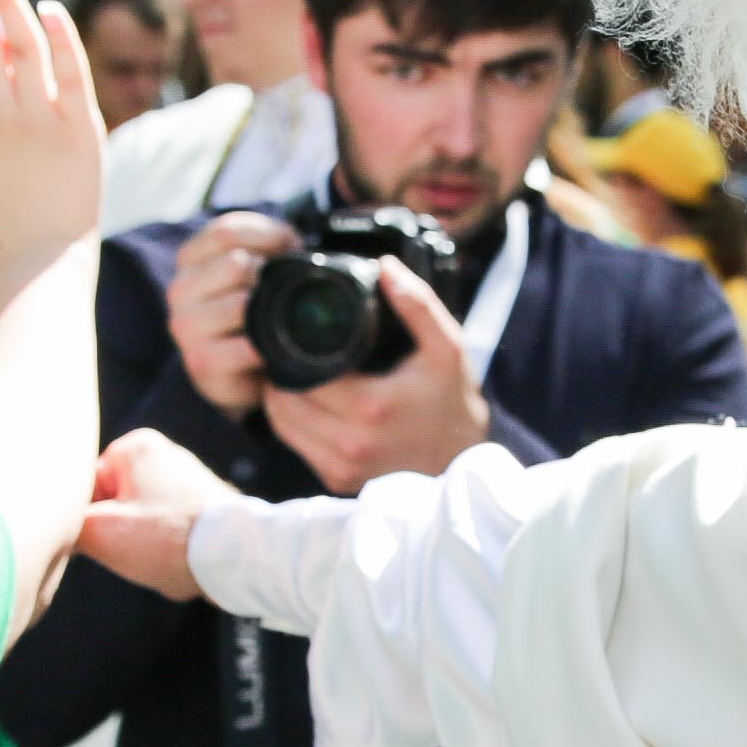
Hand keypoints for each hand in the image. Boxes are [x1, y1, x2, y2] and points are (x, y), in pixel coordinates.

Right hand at [81, 426, 241, 595]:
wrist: (235, 558)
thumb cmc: (169, 539)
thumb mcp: (101, 533)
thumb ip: (67, 524)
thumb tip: (58, 527)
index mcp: (134, 447)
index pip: (85, 490)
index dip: (91, 524)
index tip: (110, 540)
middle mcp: (161, 453)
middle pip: (113, 506)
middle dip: (121, 537)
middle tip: (140, 550)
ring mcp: (184, 477)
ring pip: (138, 522)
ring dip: (143, 547)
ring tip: (163, 555)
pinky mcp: (201, 503)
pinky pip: (166, 530)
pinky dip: (166, 549)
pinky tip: (179, 559)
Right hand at [165, 211, 291, 419]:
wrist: (234, 370)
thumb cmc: (248, 309)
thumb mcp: (255, 266)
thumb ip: (269, 244)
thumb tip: (293, 242)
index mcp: (190, 258)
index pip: (225, 230)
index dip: (267, 235)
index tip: (291, 247)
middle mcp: (180, 289)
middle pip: (234, 264)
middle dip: (268, 276)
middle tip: (282, 290)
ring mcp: (186, 326)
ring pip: (239, 304)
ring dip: (266, 313)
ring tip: (273, 320)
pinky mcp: (200, 360)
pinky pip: (244, 347)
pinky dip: (264, 347)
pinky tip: (267, 348)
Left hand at [261, 261, 491, 492]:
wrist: (464, 457)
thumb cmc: (454, 399)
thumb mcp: (446, 346)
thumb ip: (417, 304)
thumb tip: (384, 266)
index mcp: (370, 407)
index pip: (304, 373)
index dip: (293, 349)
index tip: (296, 332)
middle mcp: (351, 443)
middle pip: (285, 400)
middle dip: (282, 372)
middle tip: (289, 349)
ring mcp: (343, 467)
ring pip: (282, 425)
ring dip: (281, 398)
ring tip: (293, 372)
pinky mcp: (338, 480)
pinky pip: (295, 447)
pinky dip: (292, 423)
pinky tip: (305, 402)